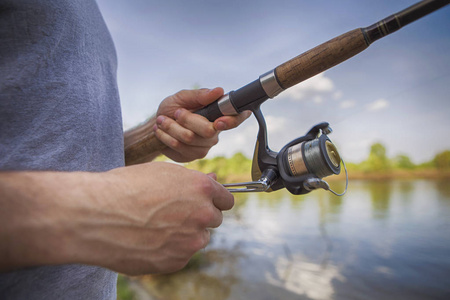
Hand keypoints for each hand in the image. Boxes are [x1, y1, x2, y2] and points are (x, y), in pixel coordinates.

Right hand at [73, 162, 233, 274]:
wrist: (95, 215)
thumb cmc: (125, 187)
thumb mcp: (160, 173)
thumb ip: (191, 180)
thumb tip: (213, 179)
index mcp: (202, 188)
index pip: (226, 199)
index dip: (213, 200)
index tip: (202, 203)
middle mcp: (203, 214)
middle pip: (213, 219)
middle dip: (199, 217)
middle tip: (171, 214)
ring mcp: (191, 241)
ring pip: (197, 239)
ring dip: (185, 235)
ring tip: (154, 227)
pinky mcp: (176, 262)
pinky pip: (181, 255)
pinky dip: (170, 251)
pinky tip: (147, 241)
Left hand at [154, 88, 250, 161]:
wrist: (157, 124)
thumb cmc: (172, 108)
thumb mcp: (182, 97)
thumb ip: (199, 95)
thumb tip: (219, 91)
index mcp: (217, 114)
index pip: (236, 119)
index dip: (232, 121)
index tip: (219, 122)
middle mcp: (215, 132)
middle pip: (208, 131)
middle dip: (186, 120)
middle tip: (176, 113)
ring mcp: (205, 146)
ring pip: (190, 139)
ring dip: (172, 128)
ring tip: (163, 120)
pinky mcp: (193, 156)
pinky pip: (180, 148)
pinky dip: (166, 137)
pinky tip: (162, 132)